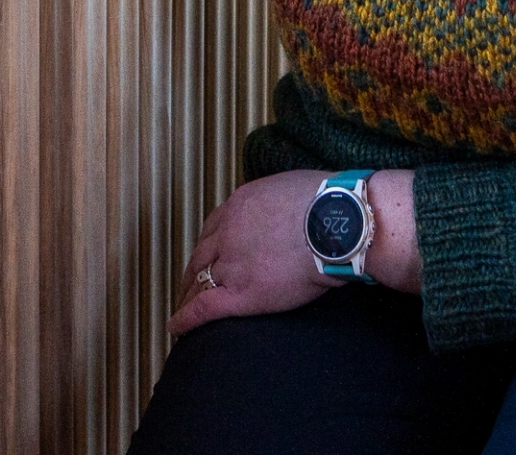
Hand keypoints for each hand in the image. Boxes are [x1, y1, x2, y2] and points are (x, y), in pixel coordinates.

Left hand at [169, 169, 420, 333]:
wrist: (339, 226)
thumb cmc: (331, 206)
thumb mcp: (296, 189)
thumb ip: (282, 203)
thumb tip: (292, 211)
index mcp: (241, 205)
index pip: (213, 228)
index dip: (207, 246)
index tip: (206, 256)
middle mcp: (229, 233)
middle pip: (201, 255)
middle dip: (193, 272)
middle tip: (188, 285)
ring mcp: (232, 263)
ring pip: (198, 282)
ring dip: (187, 296)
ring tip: (182, 308)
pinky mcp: (242, 293)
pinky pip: (204, 308)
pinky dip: (187, 319)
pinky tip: (177, 327)